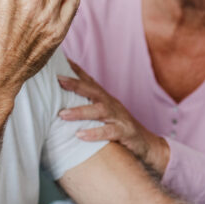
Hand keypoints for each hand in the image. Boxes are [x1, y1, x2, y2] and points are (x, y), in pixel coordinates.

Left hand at [57, 60, 169, 174]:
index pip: (89, 81)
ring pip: (99, 110)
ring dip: (80, 111)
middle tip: (58, 80)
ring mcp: (118, 117)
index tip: (59, 59)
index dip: (76, 70)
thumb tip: (60, 104)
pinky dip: (94, 133)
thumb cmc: (119, 128)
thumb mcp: (104, 114)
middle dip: (75, 84)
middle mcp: (111, 104)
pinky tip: (80, 135)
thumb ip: (87, 106)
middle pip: (93, 90)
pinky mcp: (125, 132)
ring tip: (62, 114)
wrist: (146, 144)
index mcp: (105, 99)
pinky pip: (109, 132)